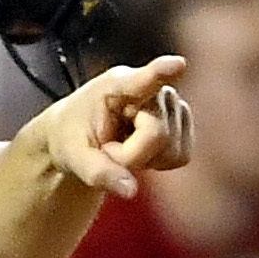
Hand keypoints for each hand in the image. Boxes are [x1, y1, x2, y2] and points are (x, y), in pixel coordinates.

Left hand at [22, 55, 192, 201]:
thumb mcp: (73, 157)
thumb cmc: (74, 137)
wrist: (82, 133)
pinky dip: (161, 162)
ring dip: (145, 159)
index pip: (144, 78)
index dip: (162, 72)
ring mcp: (172, 102)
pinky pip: (182, 156)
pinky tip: (142, 149)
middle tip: (107, 149)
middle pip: (157, 135)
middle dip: (131, 155)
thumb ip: (99, 173)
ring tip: (123, 145)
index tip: (178, 65)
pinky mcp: (184, 120)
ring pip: (172, 148)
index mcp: (116, 85)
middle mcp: (152, 88)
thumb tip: (130, 191)